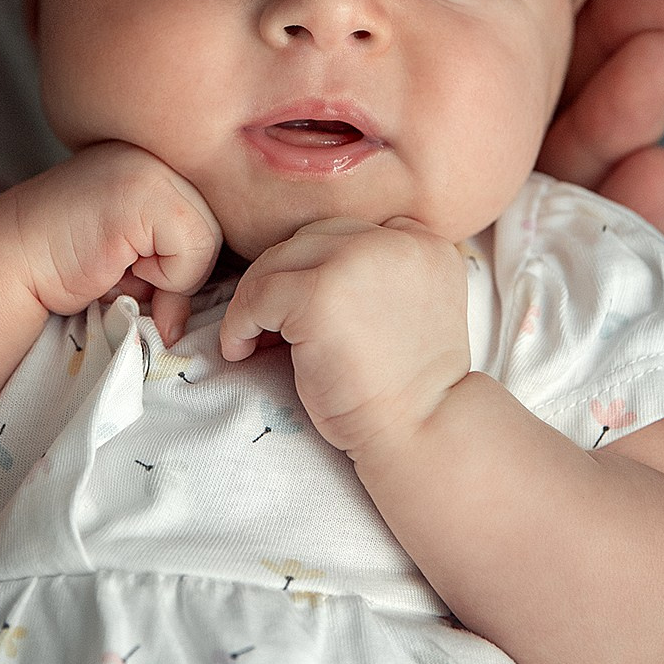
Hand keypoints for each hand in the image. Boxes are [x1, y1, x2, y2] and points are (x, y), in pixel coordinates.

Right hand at [0, 141, 221, 339]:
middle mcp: (158, 150)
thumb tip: (217, 297)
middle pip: (218, 225)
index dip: (184, 256)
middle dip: (179, 268)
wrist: (8, 261)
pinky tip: (116, 262)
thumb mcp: (140, 252)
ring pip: (210, 239)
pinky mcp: (145, 193)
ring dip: (169, 275)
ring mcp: (152, 166)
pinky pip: (193, 251)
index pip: (215, 212)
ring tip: (118, 261)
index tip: (136, 263)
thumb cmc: (68, 262)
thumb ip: (183, 258)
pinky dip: (164, 278)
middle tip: (124, 268)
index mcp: (159, 154)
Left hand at [218, 218, 470, 459]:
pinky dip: (239, 322)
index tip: (304, 311)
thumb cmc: (409, 388)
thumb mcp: (410, 312)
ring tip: (250, 339)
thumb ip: (379, 279)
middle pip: (313, 238)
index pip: (353, 233)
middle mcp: (395, 240)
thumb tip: (297, 274)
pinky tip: (241, 350)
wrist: (421, 430)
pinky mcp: (319, 292)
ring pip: (279, 259)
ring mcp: (356, 260)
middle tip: (268, 325)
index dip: (321, 269)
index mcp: (424, 244)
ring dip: (255, 298)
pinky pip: (258, 294)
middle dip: (284, 279)